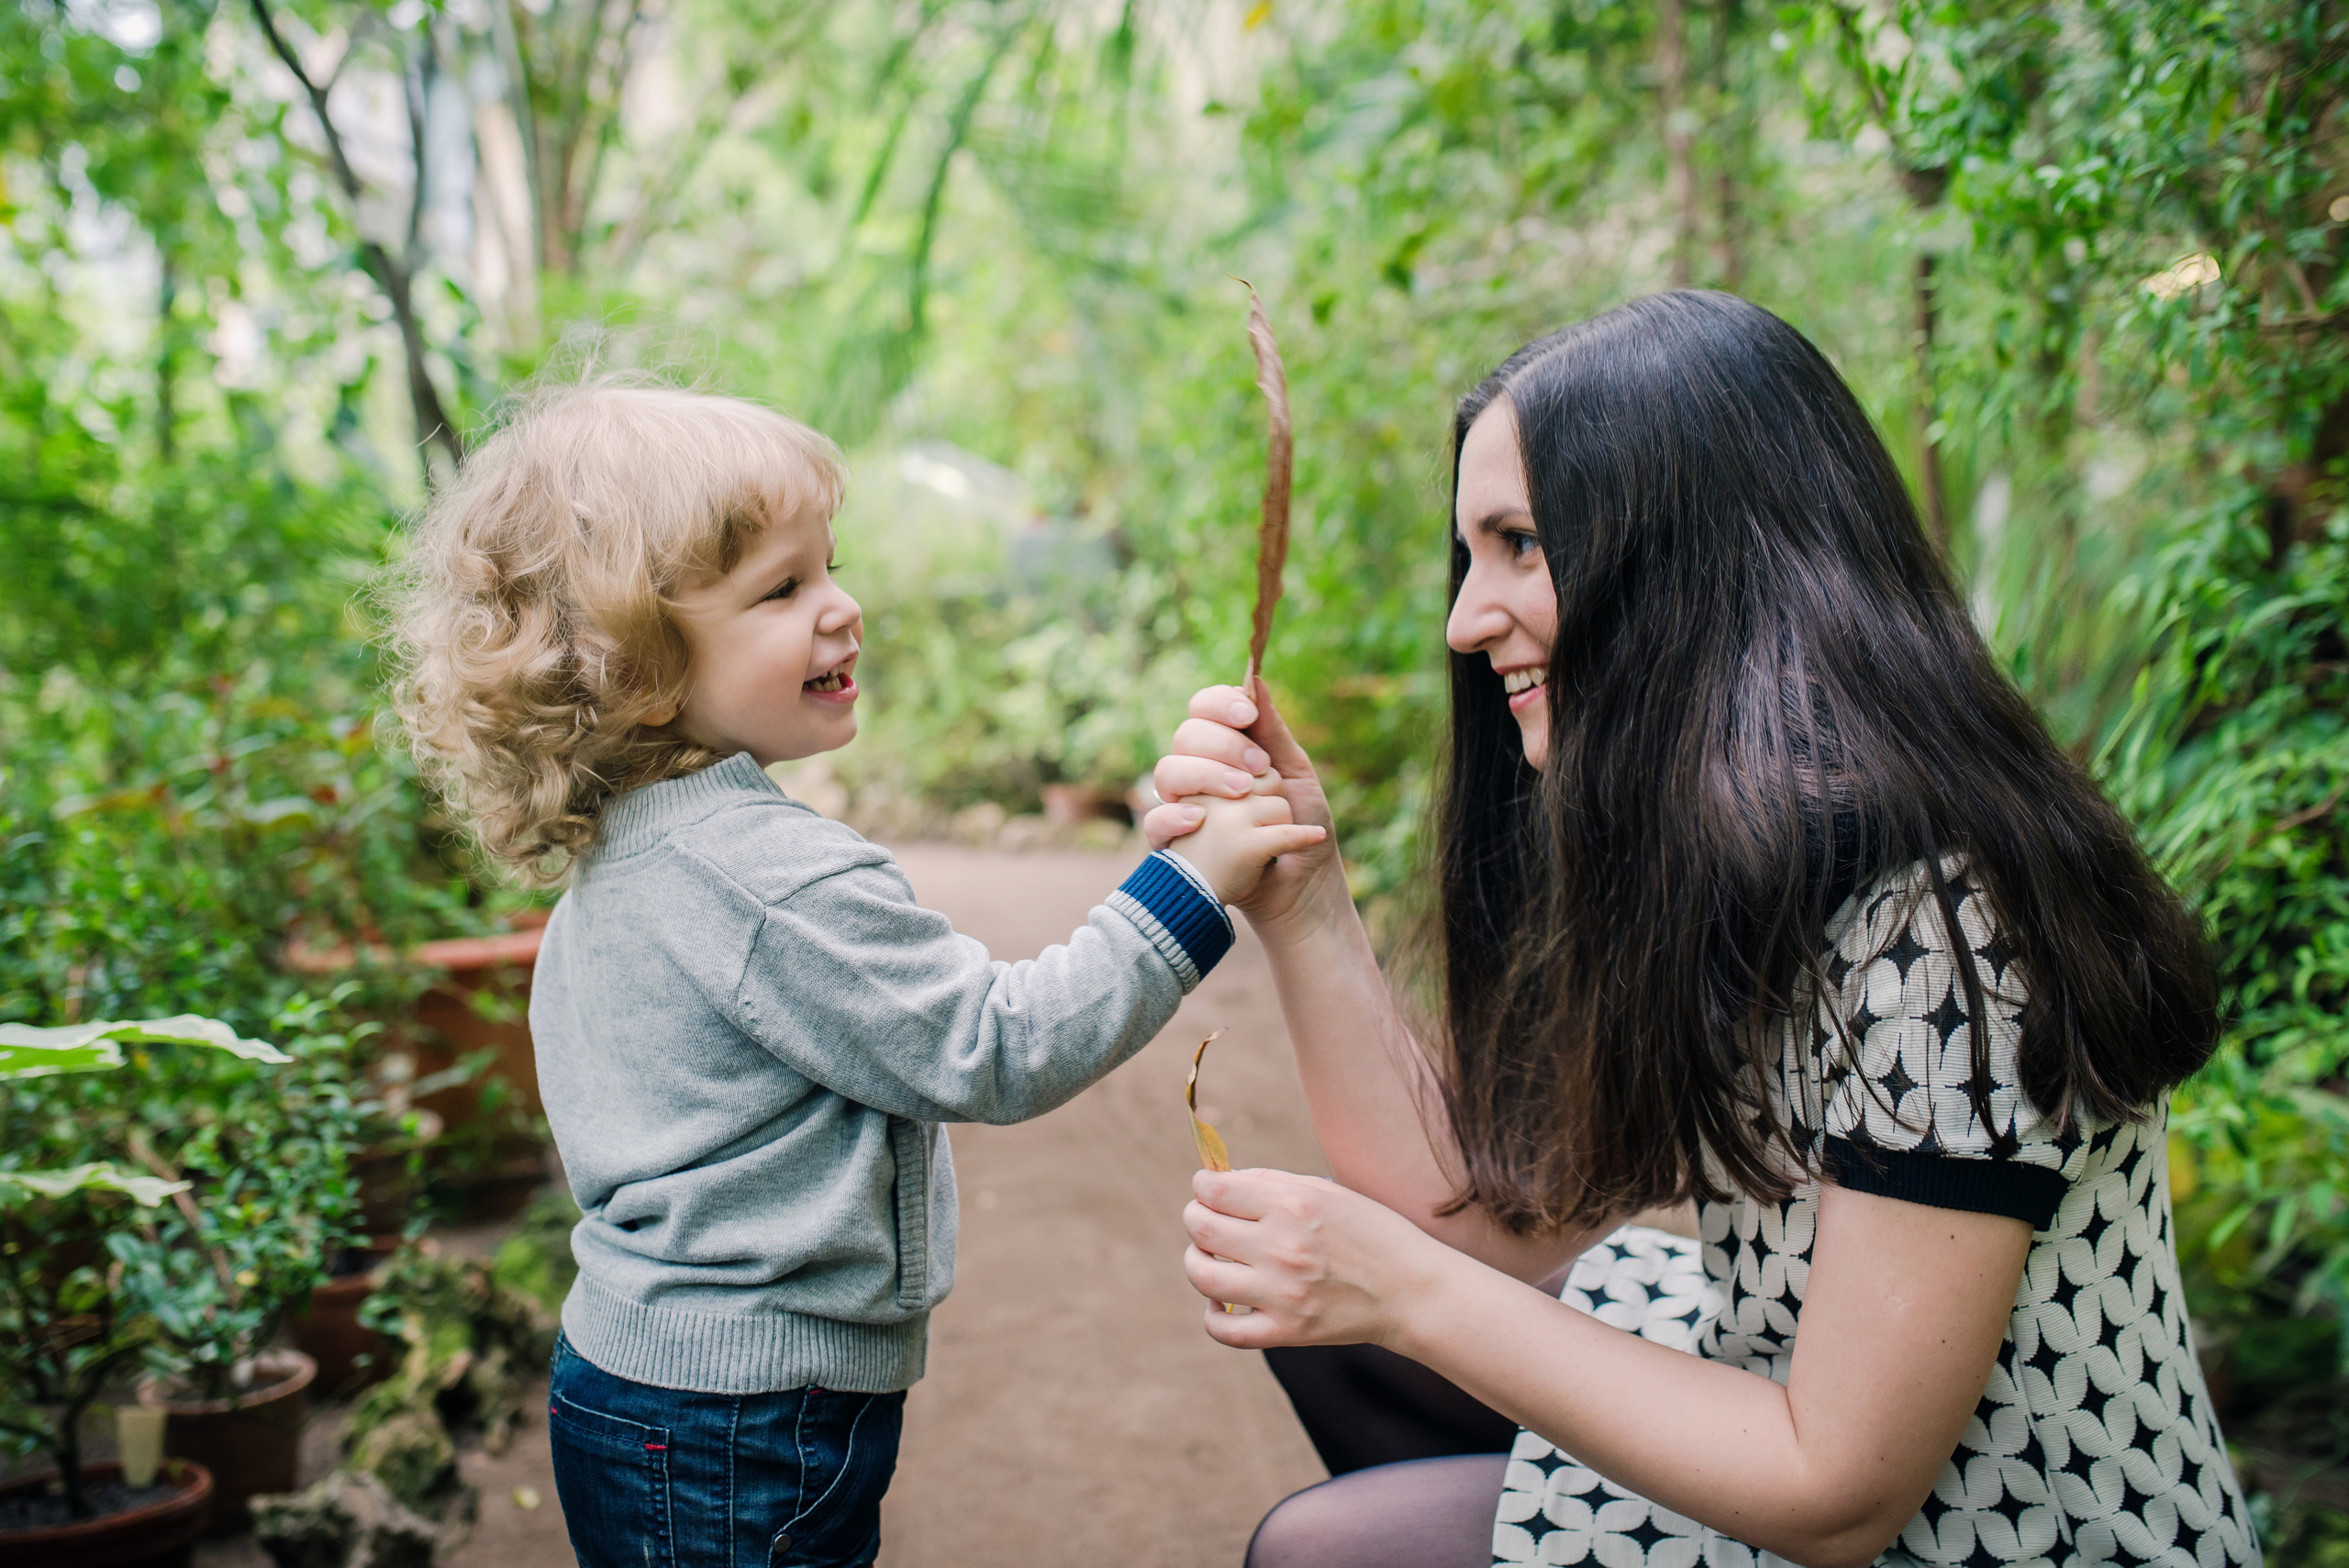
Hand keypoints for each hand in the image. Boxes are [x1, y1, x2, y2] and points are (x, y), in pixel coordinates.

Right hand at [1143, 679, 1341, 930]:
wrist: (1303, 885)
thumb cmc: (1301, 825)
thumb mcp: (1296, 775)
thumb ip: (1274, 732)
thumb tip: (1255, 681)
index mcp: (1225, 749)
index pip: (1204, 709)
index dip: (1219, 704)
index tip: (1247, 716)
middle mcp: (1199, 772)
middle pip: (1186, 736)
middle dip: (1221, 744)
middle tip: (1257, 768)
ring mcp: (1185, 806)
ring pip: (1167, 772)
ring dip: (1204, 776)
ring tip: (1242, 794)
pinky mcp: (1176, 843)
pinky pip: (1155, 823)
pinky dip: (1174, 818)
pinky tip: (1199, 821)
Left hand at [1181, 1167, 1447, 1350]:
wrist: (1412, 1291)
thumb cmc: (1370, 1232)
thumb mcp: (1326, 1191)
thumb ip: (1270, 1184)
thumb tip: (1218, 1182)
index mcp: (1294, 1205)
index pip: (1215, 1191)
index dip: (1203, 1185)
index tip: (1209, 1189)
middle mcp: (1283, 1247)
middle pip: (1201, 1229)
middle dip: (1196, 1217)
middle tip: (1207, 1219)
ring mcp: (1282, 1294)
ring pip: (1203, 1276)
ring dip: (1197, 1261)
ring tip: (1212, 1257)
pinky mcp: (1287, 1332)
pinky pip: (1223, 1330)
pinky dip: (1211, 1314)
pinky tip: (1222, 1300)